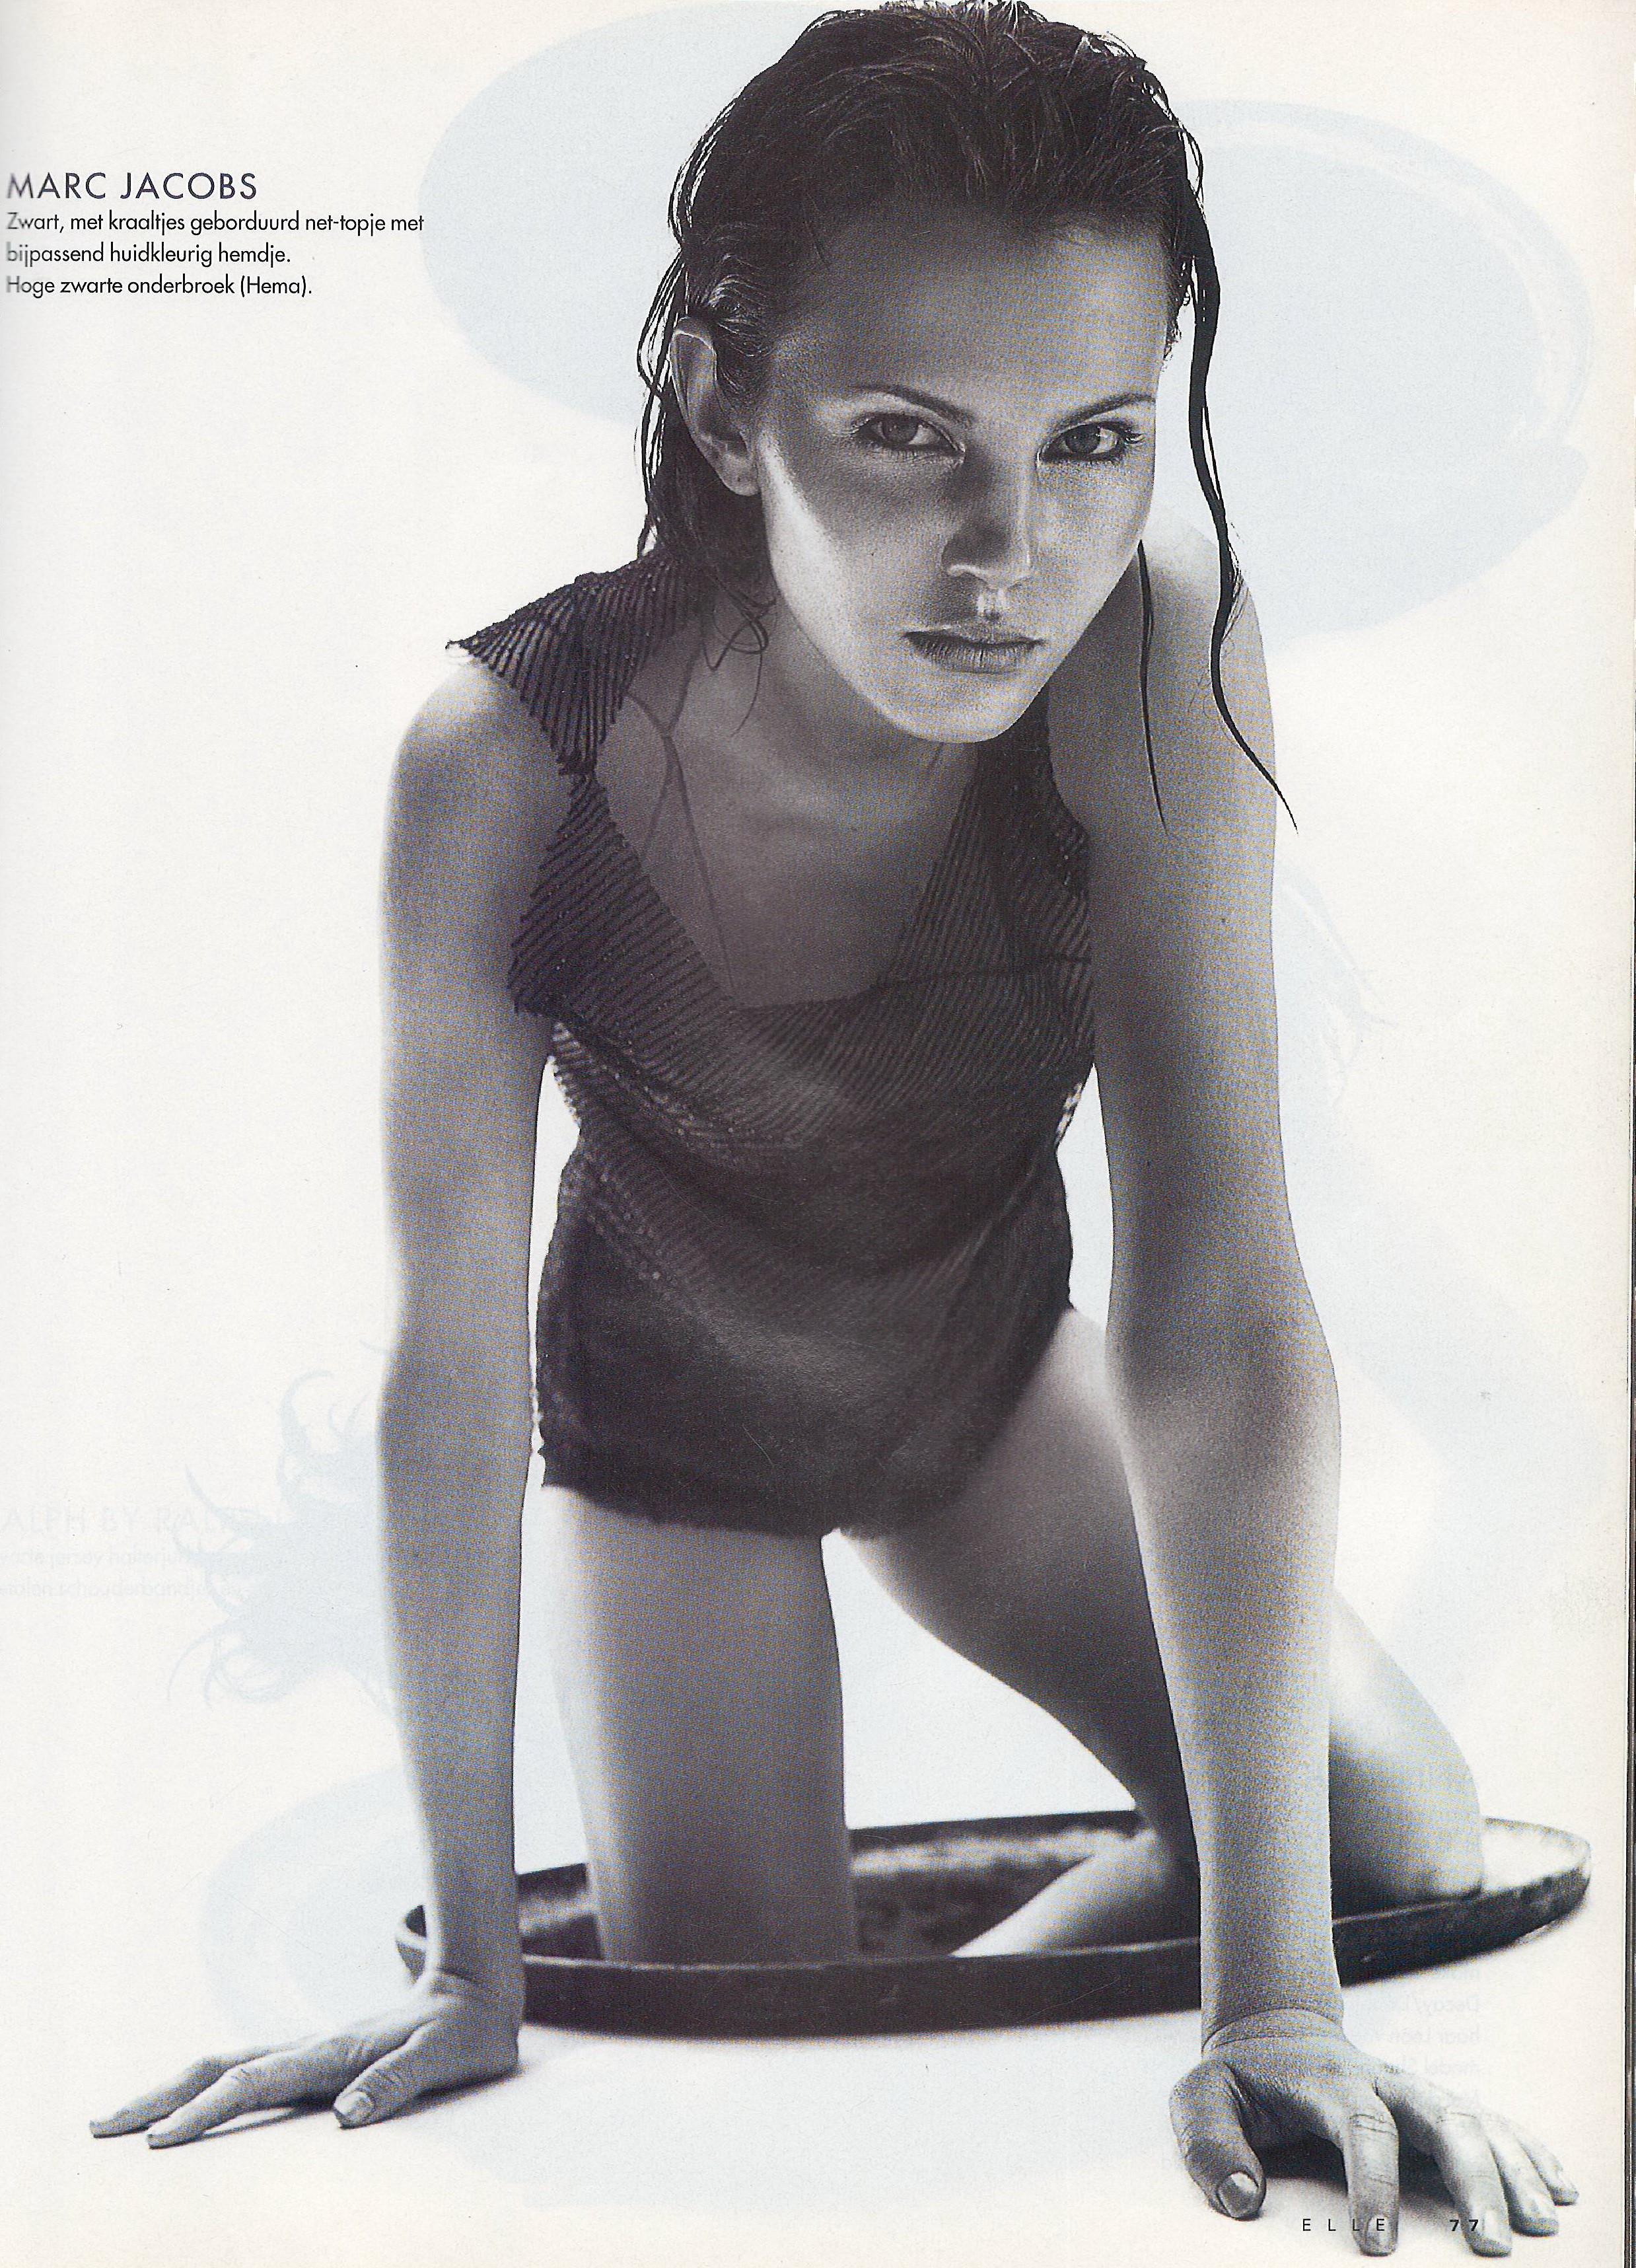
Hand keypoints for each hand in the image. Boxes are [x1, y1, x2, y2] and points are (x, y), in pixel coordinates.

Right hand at [90, 1972, 521, 2145]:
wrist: (477, 1990)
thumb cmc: (464, 2034)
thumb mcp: (443, 2060)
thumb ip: (397, 2084)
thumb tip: (346, 2115)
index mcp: (332, 2053)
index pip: (254, 2085)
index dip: (205, 2113)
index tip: (160, 2142)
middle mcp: (310, 2047)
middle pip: (218, 2068)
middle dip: (159, 2097)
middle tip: (101, 2126)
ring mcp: (309, 2048)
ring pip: (224, 2064)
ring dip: (172, 2088)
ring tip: (122, 2116)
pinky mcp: (315, 2054)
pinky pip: (245, 2070)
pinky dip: (203, 2085)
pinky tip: (185, 2102)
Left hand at [1171, 2010, 1575, 2255]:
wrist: (1272, 2035)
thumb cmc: (1239, 2083)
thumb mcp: (1200, 2099)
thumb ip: (1208, 2143)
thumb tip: (1242, 2199)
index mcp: (1326, 2081)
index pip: (1361, 2125)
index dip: (1374, 2182)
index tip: (1377, 2244)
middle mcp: (1382, 2081)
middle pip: (1441, 2117)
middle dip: (1472, 2178)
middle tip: (1493, 2245)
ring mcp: (1414, 2090)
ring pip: (1475, 2119)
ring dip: (1513, 2169)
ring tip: (1544, 2225)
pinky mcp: (1434, 2103)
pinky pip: (1491, 2120)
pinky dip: (1527, 2149)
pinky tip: (1560, 2186)